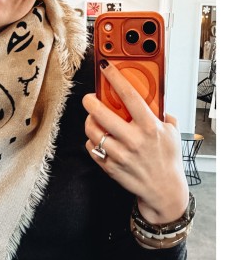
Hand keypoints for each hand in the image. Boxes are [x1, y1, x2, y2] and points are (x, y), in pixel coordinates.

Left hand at [82, 60, 188, 224]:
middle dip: (90, 102)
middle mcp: (133, 140)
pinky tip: (98, 139)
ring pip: (92, 132)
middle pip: (102, 114)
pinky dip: (92, 142)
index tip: (106, 68)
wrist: (164, 191)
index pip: (130, 96)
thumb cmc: (168, 161)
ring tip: (93, 120)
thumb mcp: (172, 134)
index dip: (116, 78)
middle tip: (89, 98)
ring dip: (89, 122)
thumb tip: (153, 100)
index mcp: (150, 127)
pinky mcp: (110, 167)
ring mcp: (120, 155)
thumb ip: (162, 116)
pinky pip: (92, 149)